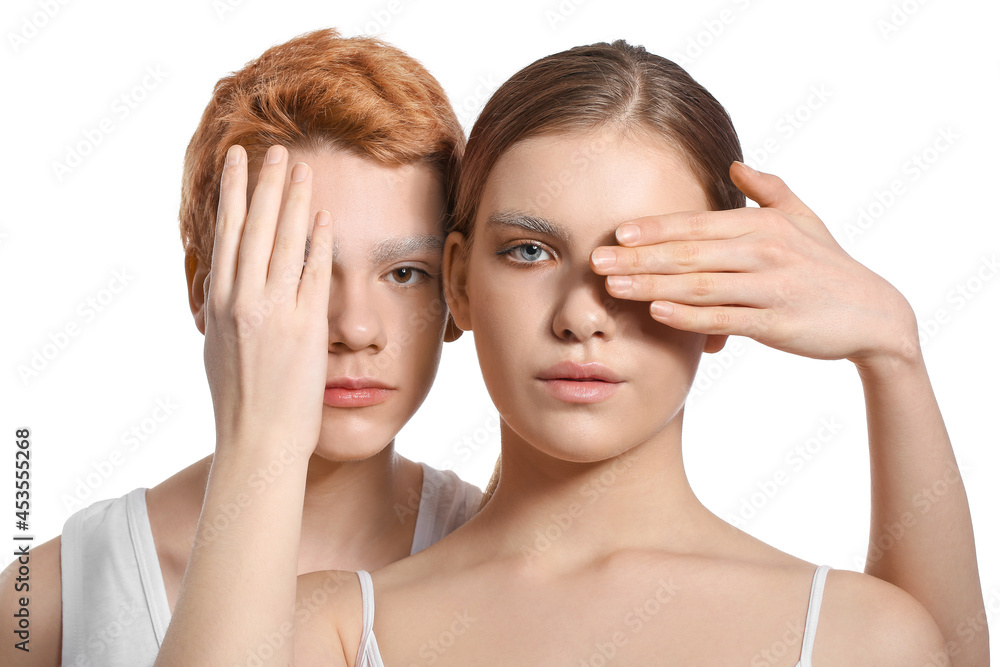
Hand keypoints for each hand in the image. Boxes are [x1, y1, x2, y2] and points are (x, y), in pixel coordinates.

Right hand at [202, 144, 333, 455]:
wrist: (258, 443)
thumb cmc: (239, 404)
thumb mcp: (218, 349)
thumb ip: (224, 312)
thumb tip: (225, 287)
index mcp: (220, 304)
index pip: (227, 234)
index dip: (233, 193)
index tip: (238, 161)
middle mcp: (244, 301)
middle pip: (256, 227)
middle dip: (267, 184)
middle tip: (276, 149)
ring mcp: (276, 312)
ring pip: (286, 242)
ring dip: (295, 201)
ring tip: (303, 168)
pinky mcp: (307, 327)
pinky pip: (315, 273)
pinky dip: (320, 242)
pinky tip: (325, 216)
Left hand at [590, 161, 918, 365]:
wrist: (874, 313)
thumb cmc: (828, 265)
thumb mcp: (804, 218)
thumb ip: (768, 190)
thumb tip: (736, 163)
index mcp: (762, 225)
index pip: (697, 225)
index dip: (655, 228)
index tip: (616, 232)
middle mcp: (763, 252)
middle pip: (688, 254)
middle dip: (638, 257)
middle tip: (596, 260)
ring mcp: (769, 288)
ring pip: (699, 285)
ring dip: (652, 285)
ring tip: (613, 287)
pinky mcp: (776, 323)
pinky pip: (724, 318)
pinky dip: (689, 316)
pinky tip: (657, 313)